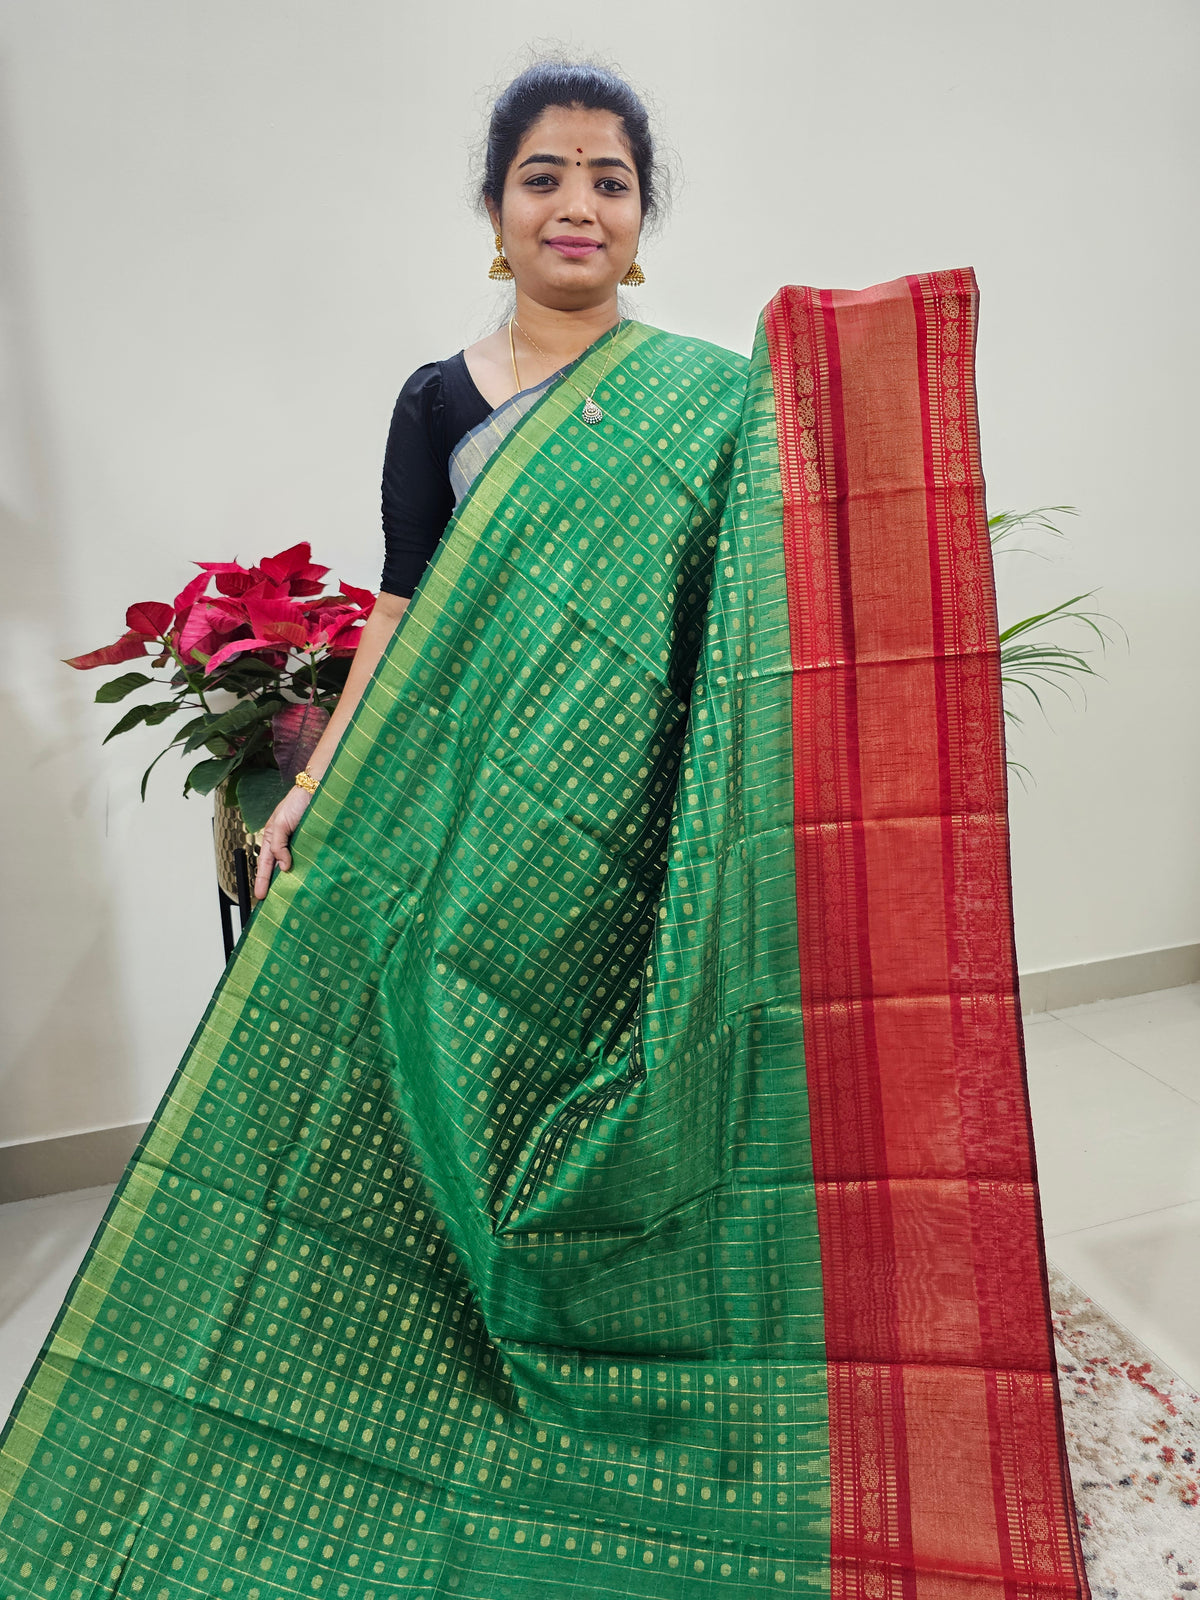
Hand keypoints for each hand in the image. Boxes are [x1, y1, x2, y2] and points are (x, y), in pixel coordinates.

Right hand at [254, 783, 313, 898]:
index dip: (262, 881)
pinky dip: (308, 871)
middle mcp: (286, 844)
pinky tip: (309, 882)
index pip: (264, 865)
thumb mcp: (280, 824)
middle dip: (275, 886)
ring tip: (291, 898)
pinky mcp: (314, 844)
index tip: (260, 897)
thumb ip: (278, 846)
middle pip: (277, 870)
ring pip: (294, 867)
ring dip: (293, 881)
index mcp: (272, 839)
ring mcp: (300, 845)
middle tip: (274, 903)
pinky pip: (309, 861)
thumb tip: (282, 867)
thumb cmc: (296, 802)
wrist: (319, 790)